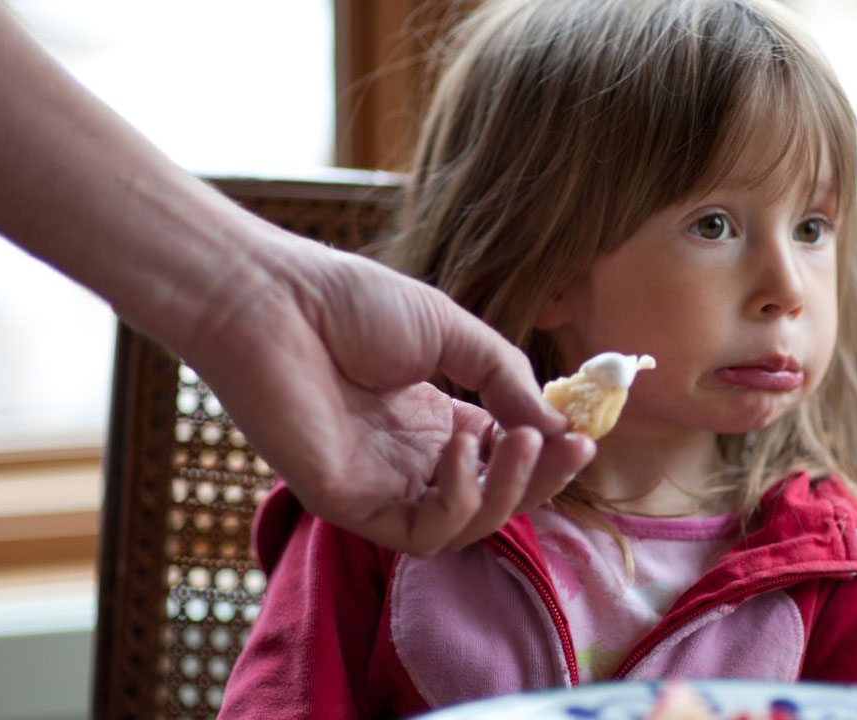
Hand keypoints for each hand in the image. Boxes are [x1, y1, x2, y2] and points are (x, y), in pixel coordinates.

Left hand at [181, 225, 594, 554]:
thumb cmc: (350, 304)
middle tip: (574, 448)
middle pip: (494, 497)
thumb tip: (561, 424)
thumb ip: (504, 378)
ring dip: (508, 491)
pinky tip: (461, 448)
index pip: (503, 457)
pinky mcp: (350, 505)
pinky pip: (422, 532)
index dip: (546, 450)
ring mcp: (382, 486)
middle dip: (542, 478)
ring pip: (465, 525)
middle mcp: (411, 459)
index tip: (583, 432)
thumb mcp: (451, 331)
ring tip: (523, 442)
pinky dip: (458, 500)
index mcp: (433, 419)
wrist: (273, 300)